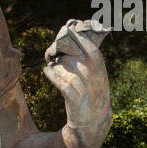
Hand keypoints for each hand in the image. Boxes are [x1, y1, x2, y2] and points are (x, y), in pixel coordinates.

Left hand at [43, 19, 110, 141]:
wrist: (94, 120)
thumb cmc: (92, 91)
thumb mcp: (96, 73)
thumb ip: (87, 56)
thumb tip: (71, 35)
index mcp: (100, 67)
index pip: (90, 46)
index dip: (78, 36)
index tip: (68, 27)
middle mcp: (94, 76)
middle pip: (73, 56)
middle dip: (61, 50)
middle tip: (53, 48)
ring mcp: (85, 88)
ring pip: (65, 69)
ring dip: (55, 65)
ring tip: (51, 62)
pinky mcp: (75, 99)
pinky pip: (60, 83)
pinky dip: (52, 76)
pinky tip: (47, 71)